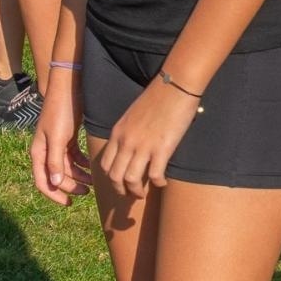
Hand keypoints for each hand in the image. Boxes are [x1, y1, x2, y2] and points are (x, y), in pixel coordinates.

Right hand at [30, 82, 91, 205]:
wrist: (68, 88)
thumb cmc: (61, 111)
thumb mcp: (58, 137)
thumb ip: (56, 161)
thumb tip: (55, 184)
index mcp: (38, 153)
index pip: (42, 182)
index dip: (54, 195)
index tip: (69, 203)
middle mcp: (45, 151)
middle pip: (56, 177)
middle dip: (71, 186)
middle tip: (88, 192)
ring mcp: (56, 145)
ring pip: (67, 168)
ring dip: (79, 176)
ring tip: (94, 182)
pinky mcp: (66, 138)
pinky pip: (73, 157)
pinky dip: (82, 164)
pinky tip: (92, 167)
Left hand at [97, 79, 201, 198]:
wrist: (174, 85)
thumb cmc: (157, 97)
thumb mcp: (132, 115)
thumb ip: (128, 132)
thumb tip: (131, 147)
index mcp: (117, 133)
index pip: (105, 164)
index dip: (111, 179)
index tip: (120, 183)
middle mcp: (126, 142)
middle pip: (115, 176)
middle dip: (121, 190)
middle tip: (131, 194)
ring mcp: (144, 146)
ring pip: (131, 180)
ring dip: (136, 192)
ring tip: (143, 194)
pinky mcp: (162, 148)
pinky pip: (155, 175)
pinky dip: (158, 183)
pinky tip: (163, 183)